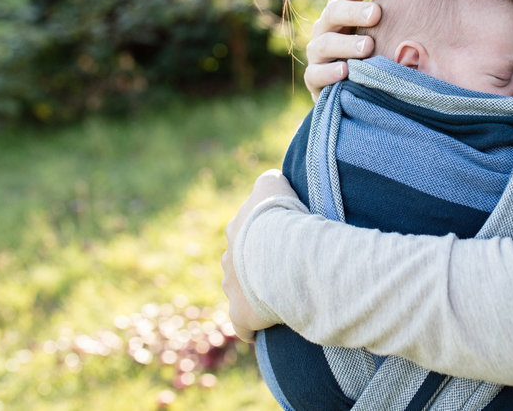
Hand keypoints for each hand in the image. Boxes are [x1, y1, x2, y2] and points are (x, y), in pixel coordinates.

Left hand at [221, 169, 298, 341]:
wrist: (280, 249)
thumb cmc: (281, 215)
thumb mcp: (274, 183)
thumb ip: (269, 180)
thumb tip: (270, 180)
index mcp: (236, 229)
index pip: (245, 232)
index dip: (264, 237)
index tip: (282, 242)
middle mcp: (228, 258)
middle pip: (239, 264)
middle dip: (255, 267)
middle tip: (285, 269)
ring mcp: (232, 287)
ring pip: (240, 292)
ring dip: (255, 295)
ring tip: (280, 297)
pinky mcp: (240, 314)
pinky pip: (243, 326)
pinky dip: (251, 329)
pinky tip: (261, 331)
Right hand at [303, 0, 390, 98]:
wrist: (350, 85)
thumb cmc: (374, 49)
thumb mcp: (381, 30)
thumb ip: (392, 15)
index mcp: (342, 9)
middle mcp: (325, 27)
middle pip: (334, 12)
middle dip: (354, 12)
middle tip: (376, 14)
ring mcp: (317, 53)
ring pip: (324, 44)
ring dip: (345, 44)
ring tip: (367, 47)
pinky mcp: (313, 78)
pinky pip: (315, 74)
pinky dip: (329, 72)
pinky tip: (344, 71)